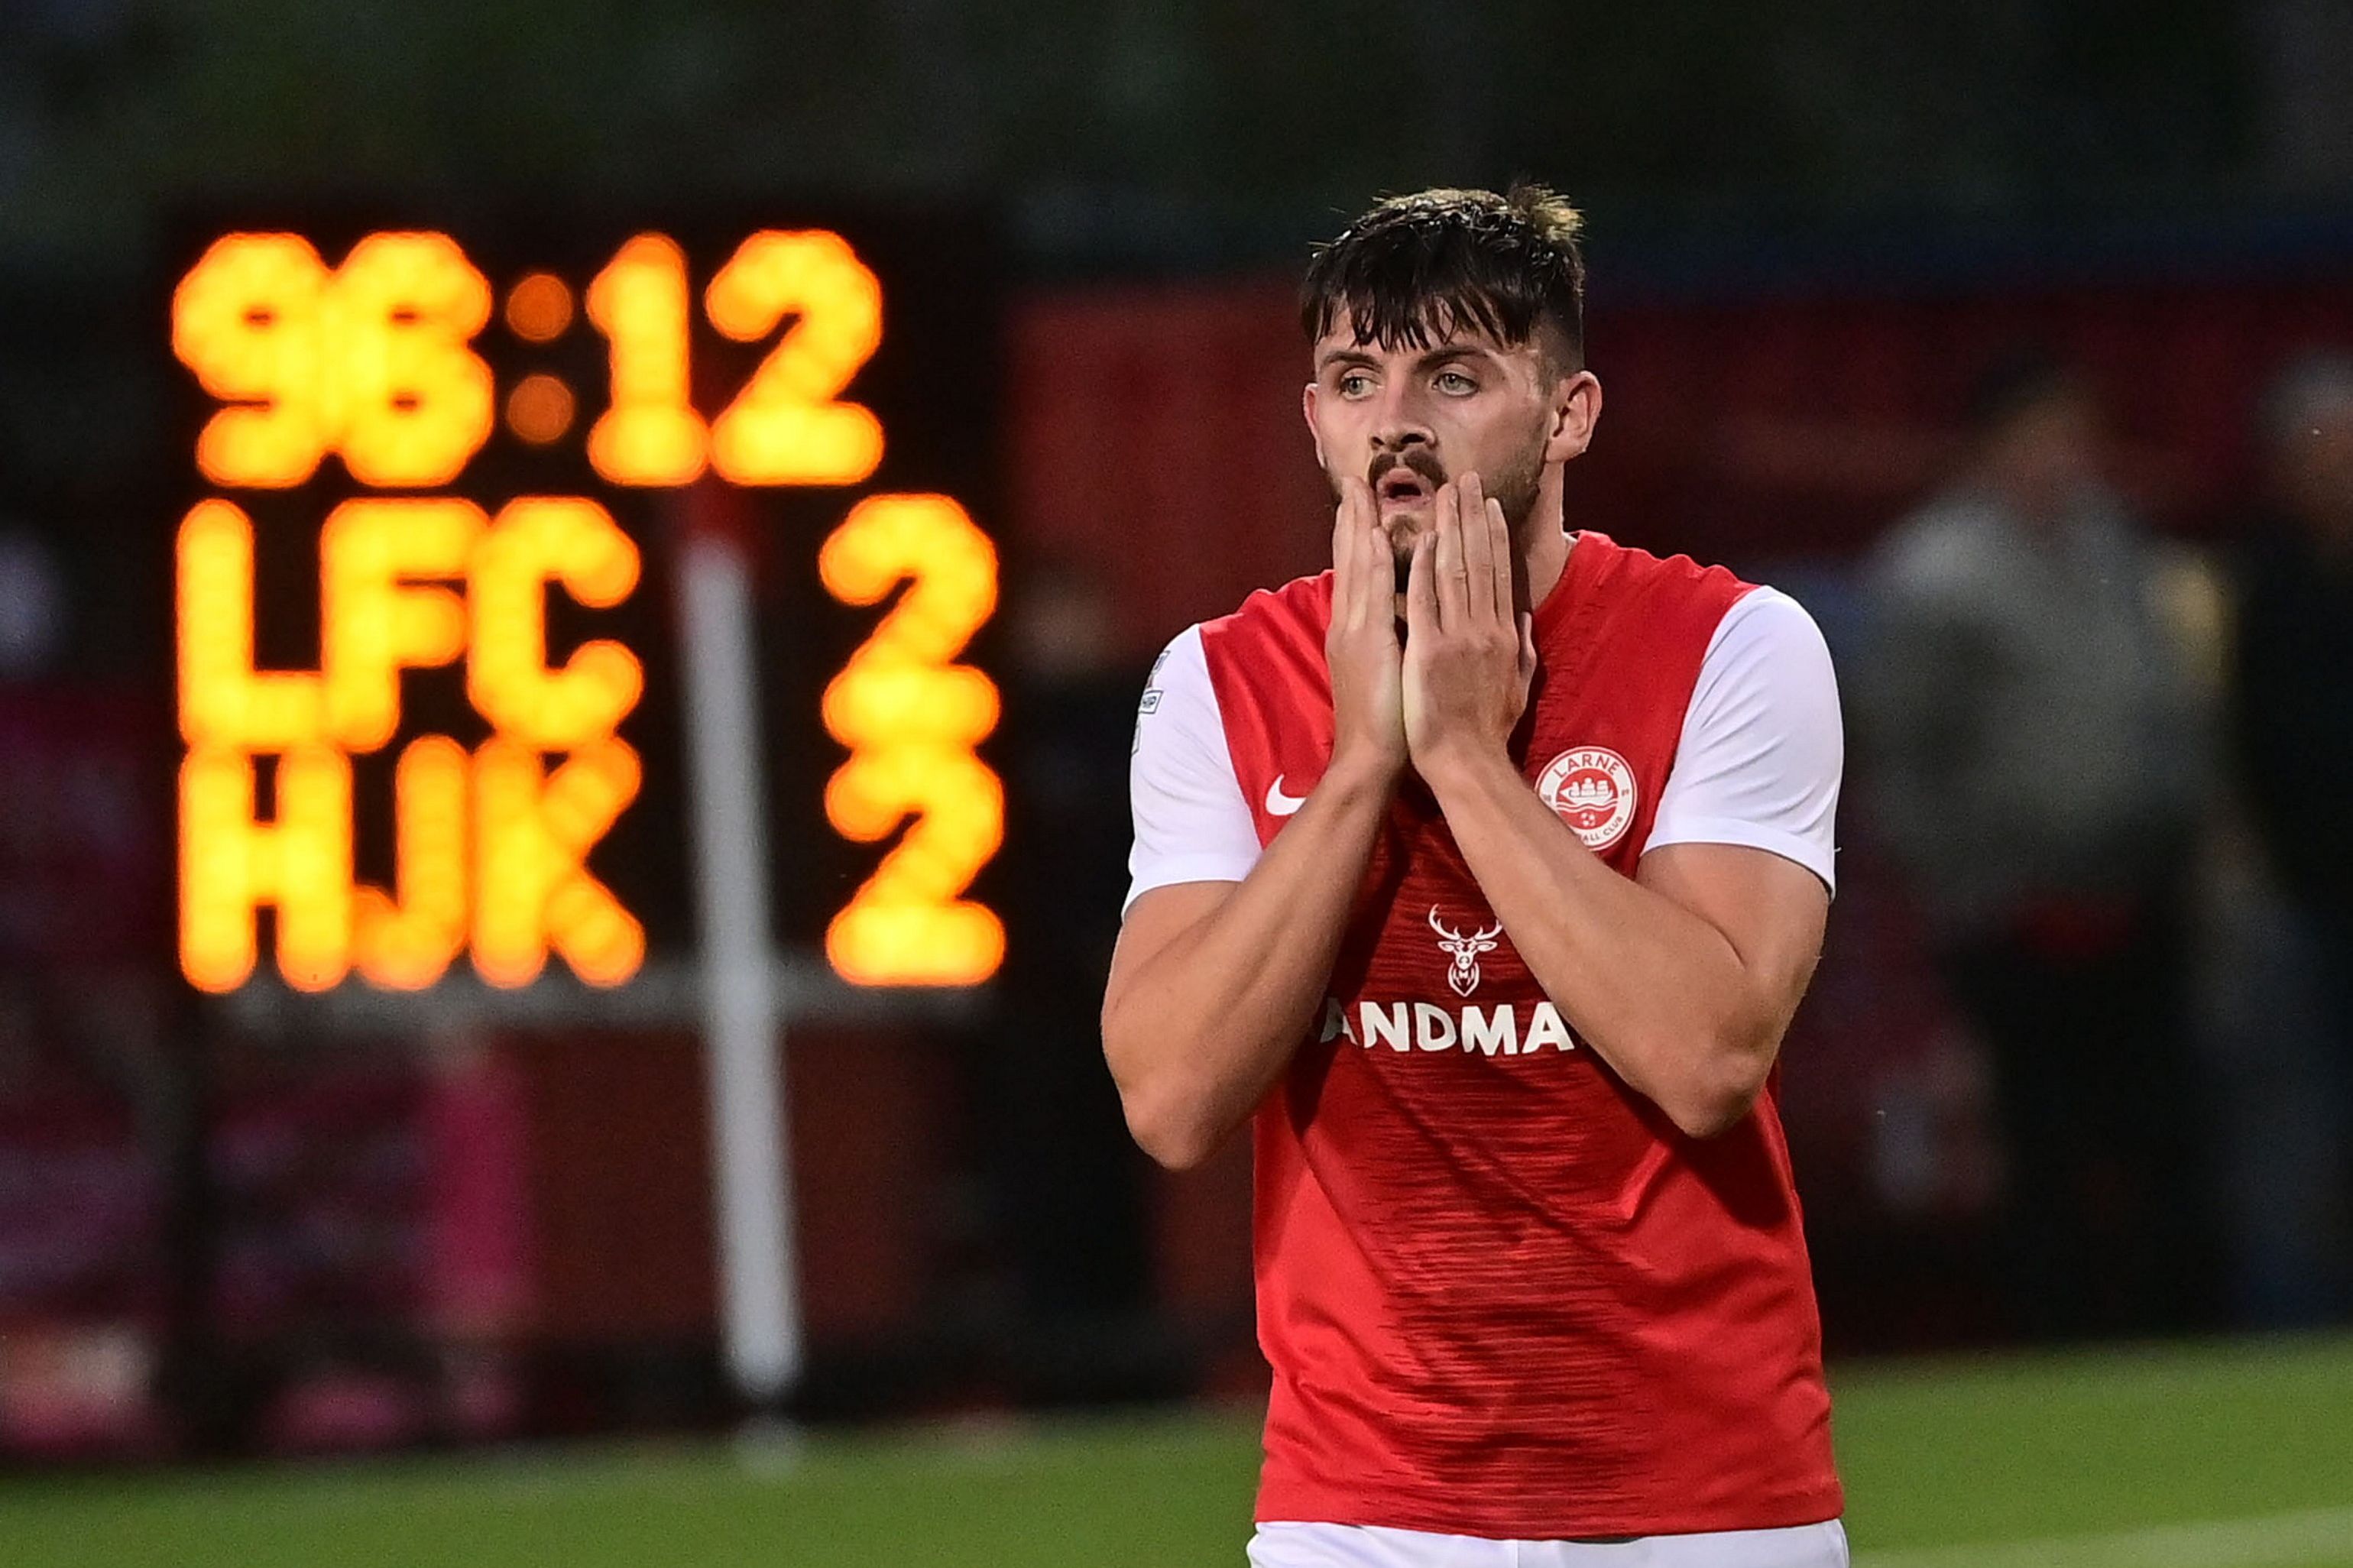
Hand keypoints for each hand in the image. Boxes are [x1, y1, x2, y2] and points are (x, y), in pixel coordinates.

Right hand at [1326, 475, 1407, 780]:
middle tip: (1352, 480)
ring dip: (1359, 526)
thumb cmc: (1387, 723)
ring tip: (1361, 489)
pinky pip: (1371, 594)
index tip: (1363, 502)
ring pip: (1357, 568)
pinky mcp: (1367, 643)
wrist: (1369, 759)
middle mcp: (1350, 624)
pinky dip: (1373, 562)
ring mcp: (1355, 631)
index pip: (1358, 572)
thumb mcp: (1387, 672)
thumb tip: (1407, 618)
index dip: (1358, 535)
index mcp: (1357, 630)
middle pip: (1349, 560)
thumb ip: (1393, 641)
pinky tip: (1376, 534)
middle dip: (1351, 518)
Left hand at [1403, 472, 1536, 783]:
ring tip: (1445, 493)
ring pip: (1454, 571)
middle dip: (1471, 516)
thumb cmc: (1488, 732)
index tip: (1487, 502)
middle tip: (1464, 478)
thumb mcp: (1519, 687)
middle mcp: (1485, 629)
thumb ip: (1522, 649)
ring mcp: (1458, 639)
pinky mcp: (1430, 652)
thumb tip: (1522, 616)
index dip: (1492, 534)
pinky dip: (1424, 569)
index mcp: (1504, 635)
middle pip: (1479, 561)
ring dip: (1450, 528)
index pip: (1498, 573)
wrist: (1467, 764)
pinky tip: (1423, 539)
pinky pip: (1425, 602)